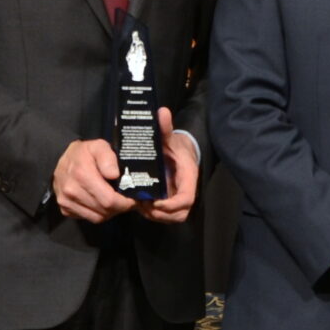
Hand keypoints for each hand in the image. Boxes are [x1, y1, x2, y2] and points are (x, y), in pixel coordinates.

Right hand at [53, 138, 136, 223]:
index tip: (132, 198)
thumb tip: (114, 174)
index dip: (125, 202)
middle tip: (127, 200)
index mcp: (82, 175)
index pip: (109, 200)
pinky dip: (98, 214)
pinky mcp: (65, 209)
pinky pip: (88, 218)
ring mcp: (66, 202)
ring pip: (97, 218)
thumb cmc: (83, 153)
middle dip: (120, 208)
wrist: (60, 160)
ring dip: (110, 213)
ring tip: (116, 202)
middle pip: (105, 211)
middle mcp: (72, 191)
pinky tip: (102, 204)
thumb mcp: (98, 146)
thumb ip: (108, 158)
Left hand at [136, 107, 199, 222]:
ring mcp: (178, 197)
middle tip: (143, 205)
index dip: (172, 205)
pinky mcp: (171, 201)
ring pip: (172, 217)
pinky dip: (154, 214)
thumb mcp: (169, 136)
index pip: (186, 199)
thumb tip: (162, 112)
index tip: (156, 202)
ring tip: (140, 206)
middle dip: (161, 214)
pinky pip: (166, 215)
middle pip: (179, 213)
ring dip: (156, 216)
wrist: (180, 151)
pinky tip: (141, 205)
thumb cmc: (174, 145)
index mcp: (188, 176)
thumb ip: (164, 127)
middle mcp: (185, 190)